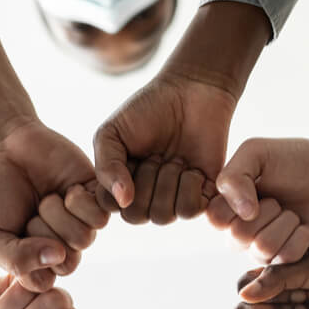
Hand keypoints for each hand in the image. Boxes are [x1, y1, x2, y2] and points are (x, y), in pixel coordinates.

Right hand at [0, 118, 95, 291]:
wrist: (3, 146)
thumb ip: (14, 260)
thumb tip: (57, 257)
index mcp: (36, 260)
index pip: (45, 281)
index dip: (30, 260)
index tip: (14, 235)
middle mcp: (61, 244)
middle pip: (68, 262)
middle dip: (45, 236)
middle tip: (31, 215)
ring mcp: (79, 222)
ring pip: (84, 239)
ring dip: (60, 216)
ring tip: (47, 199)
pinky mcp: (95, 199)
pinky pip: (101, 217)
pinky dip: (80, 202)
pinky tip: (67, 190)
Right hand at [93, 72, 234, 223]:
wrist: (192, 92)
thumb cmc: (147, 109)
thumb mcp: (112, 132)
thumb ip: (105, 166)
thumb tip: (122, 202)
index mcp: (120, 184)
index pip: (110, 206)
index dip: (118, 183)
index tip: (129, 155)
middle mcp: (146, 197)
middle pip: (137, 216)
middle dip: (144, 183)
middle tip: (155, 156)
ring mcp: (174, 198)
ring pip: (163, 216)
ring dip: (167, 184)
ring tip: (174, 160)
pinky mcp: (202, 195)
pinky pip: (190, 211)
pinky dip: (189, 187)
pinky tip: (191, 167)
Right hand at [209, 133, 308, 254]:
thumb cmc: (295, 158)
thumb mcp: (256, 152)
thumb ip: (234, 176)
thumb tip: (243, 214)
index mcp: (228, 205)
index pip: (215, 219)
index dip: (238, 203)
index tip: (258, 187)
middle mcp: (240, 231)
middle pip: (238, 238)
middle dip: (268, 212)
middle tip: (281, 199)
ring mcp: (263, 249)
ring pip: (263, 249)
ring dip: (286, 224)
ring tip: (294, 212)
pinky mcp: (288, 261)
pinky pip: (286, 259)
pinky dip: (301, 238)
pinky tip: (306, 227)